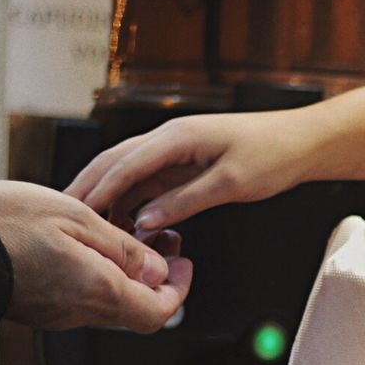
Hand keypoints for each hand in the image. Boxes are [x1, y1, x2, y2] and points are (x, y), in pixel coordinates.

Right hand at [0, 180, 192, 332]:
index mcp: (98, 289)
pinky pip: (78, 297)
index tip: (182, 263)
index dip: (179, 290)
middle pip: (135, 308)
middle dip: (154, 276)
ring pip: (107, 301)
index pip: (158, 312)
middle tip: (157, 240)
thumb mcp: (77, 217)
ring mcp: (56, 313)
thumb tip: (156, 269)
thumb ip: (122, 248)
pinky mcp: (37, 308)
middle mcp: (79, 310)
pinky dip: (94, 275)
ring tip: (123, 233)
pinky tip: (87, 244)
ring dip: (124, 273)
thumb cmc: (5, 224)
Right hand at [65, 111, 312, 231]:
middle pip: (114, 164)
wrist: (301, 142)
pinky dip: (129, 202)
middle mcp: (169, 140)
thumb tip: (146, 221)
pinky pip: (145, 183)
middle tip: (64, 219)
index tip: (76, 213)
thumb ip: (186, 201)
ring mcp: (173, 152)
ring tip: (86, 227)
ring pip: (126, 175)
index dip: (98, 189)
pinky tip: (120, 224)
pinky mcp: (181, 164)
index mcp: (177, 137)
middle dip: (88, 190)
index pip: (125, 163)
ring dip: (106, 198)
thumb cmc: (273, 154)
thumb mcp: (231, 183)